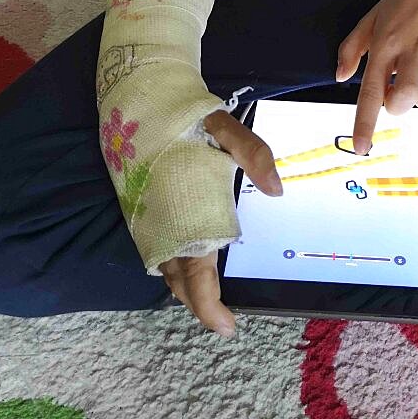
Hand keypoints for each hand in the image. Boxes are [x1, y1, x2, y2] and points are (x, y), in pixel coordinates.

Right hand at [158, 107, 281, 336]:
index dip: (209, 304)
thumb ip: (251, 154)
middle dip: (198, 303)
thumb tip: (277, 190)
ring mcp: (146, 216)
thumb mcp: (223, 125)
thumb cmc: (184, 112)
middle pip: (177, 278)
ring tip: (208, 298)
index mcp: (181, 209)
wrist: (140, 91)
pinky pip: (156, 247)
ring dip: (184, 284)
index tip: (228, 327)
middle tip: (223, 319)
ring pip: (164, 265)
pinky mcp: (140, 207)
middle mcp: (158, 221)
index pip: (194, 272)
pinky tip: (188, 259)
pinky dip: (174, 263)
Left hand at [336, 0, 417, 154]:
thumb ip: (350, 49)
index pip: (370, 90)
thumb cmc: (402, 6)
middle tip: (399, 94)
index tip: (362, 148)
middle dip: (400, 106)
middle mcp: (410, 51)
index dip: (365, 122)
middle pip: (405, 95)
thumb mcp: (369, 20)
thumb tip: (340, 77)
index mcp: (384, 47)